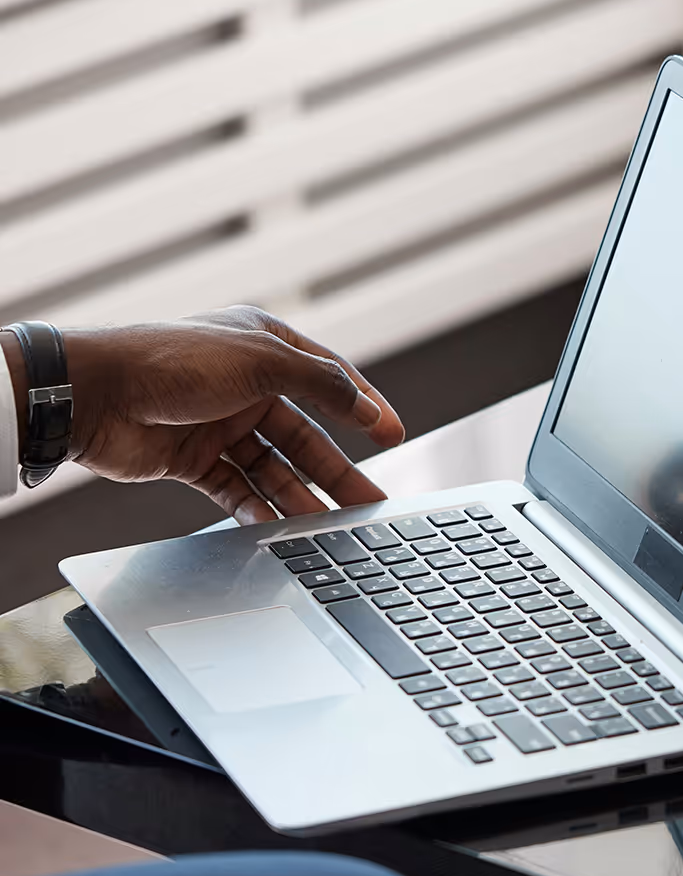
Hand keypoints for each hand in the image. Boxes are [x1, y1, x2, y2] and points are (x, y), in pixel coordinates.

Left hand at [2, 306, 403, 523]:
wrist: (96, 395)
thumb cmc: (173, 360)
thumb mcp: (261, 360)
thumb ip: (320, 383)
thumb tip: (366, 406)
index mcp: (265, 347)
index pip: (329, 379)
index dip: (363, 407)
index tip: (393, 434)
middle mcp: (245, 384)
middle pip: (305, 434)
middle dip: (338, 470)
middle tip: (370, 503)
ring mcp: (219, 424)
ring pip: (273, 468)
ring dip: (301, 497)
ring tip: (331, 528)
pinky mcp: (192, 460)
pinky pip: (237, 490)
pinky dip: (257, 509)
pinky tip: (277, 527)